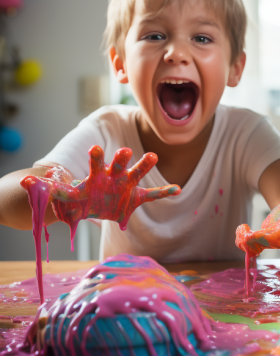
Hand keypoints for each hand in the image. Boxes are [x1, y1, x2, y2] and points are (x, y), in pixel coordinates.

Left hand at [20, 146, 179, 234]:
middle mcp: (114, 176)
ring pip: (138, 174)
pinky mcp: (136, 198)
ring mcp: (127, 186)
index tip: (95, 149)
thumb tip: (25, 179)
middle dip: (123, 159)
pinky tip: (177, 189)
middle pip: (120, 164)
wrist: (95, 206)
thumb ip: (51, 188)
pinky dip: (165, 192)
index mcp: (97, 175)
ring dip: (146, 166)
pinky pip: (152, 195)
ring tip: (154, 157)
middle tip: (125, 151)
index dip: (96, 157)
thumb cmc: (82, 198)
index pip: (96, 163)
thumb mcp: (65, 196)